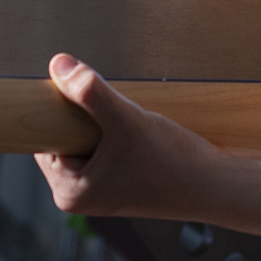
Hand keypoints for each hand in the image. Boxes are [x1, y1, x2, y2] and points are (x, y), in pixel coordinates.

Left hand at [35, 54, 231, 218]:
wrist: (217, 186)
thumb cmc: (174, 164)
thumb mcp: (127, 122)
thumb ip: (90, 93)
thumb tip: (59, 65)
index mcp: (68, 191)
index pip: (43, 137)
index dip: (57, 110)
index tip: (74, 89)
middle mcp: (80, 195)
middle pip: (64, 137)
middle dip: (83, 116)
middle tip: (113, 108)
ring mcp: (101, 190)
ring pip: (86, 139)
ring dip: (102, 121)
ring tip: (129, 120)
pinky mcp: (120, 182)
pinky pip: (105, 147)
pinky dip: (116, 131)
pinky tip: (138, 128)